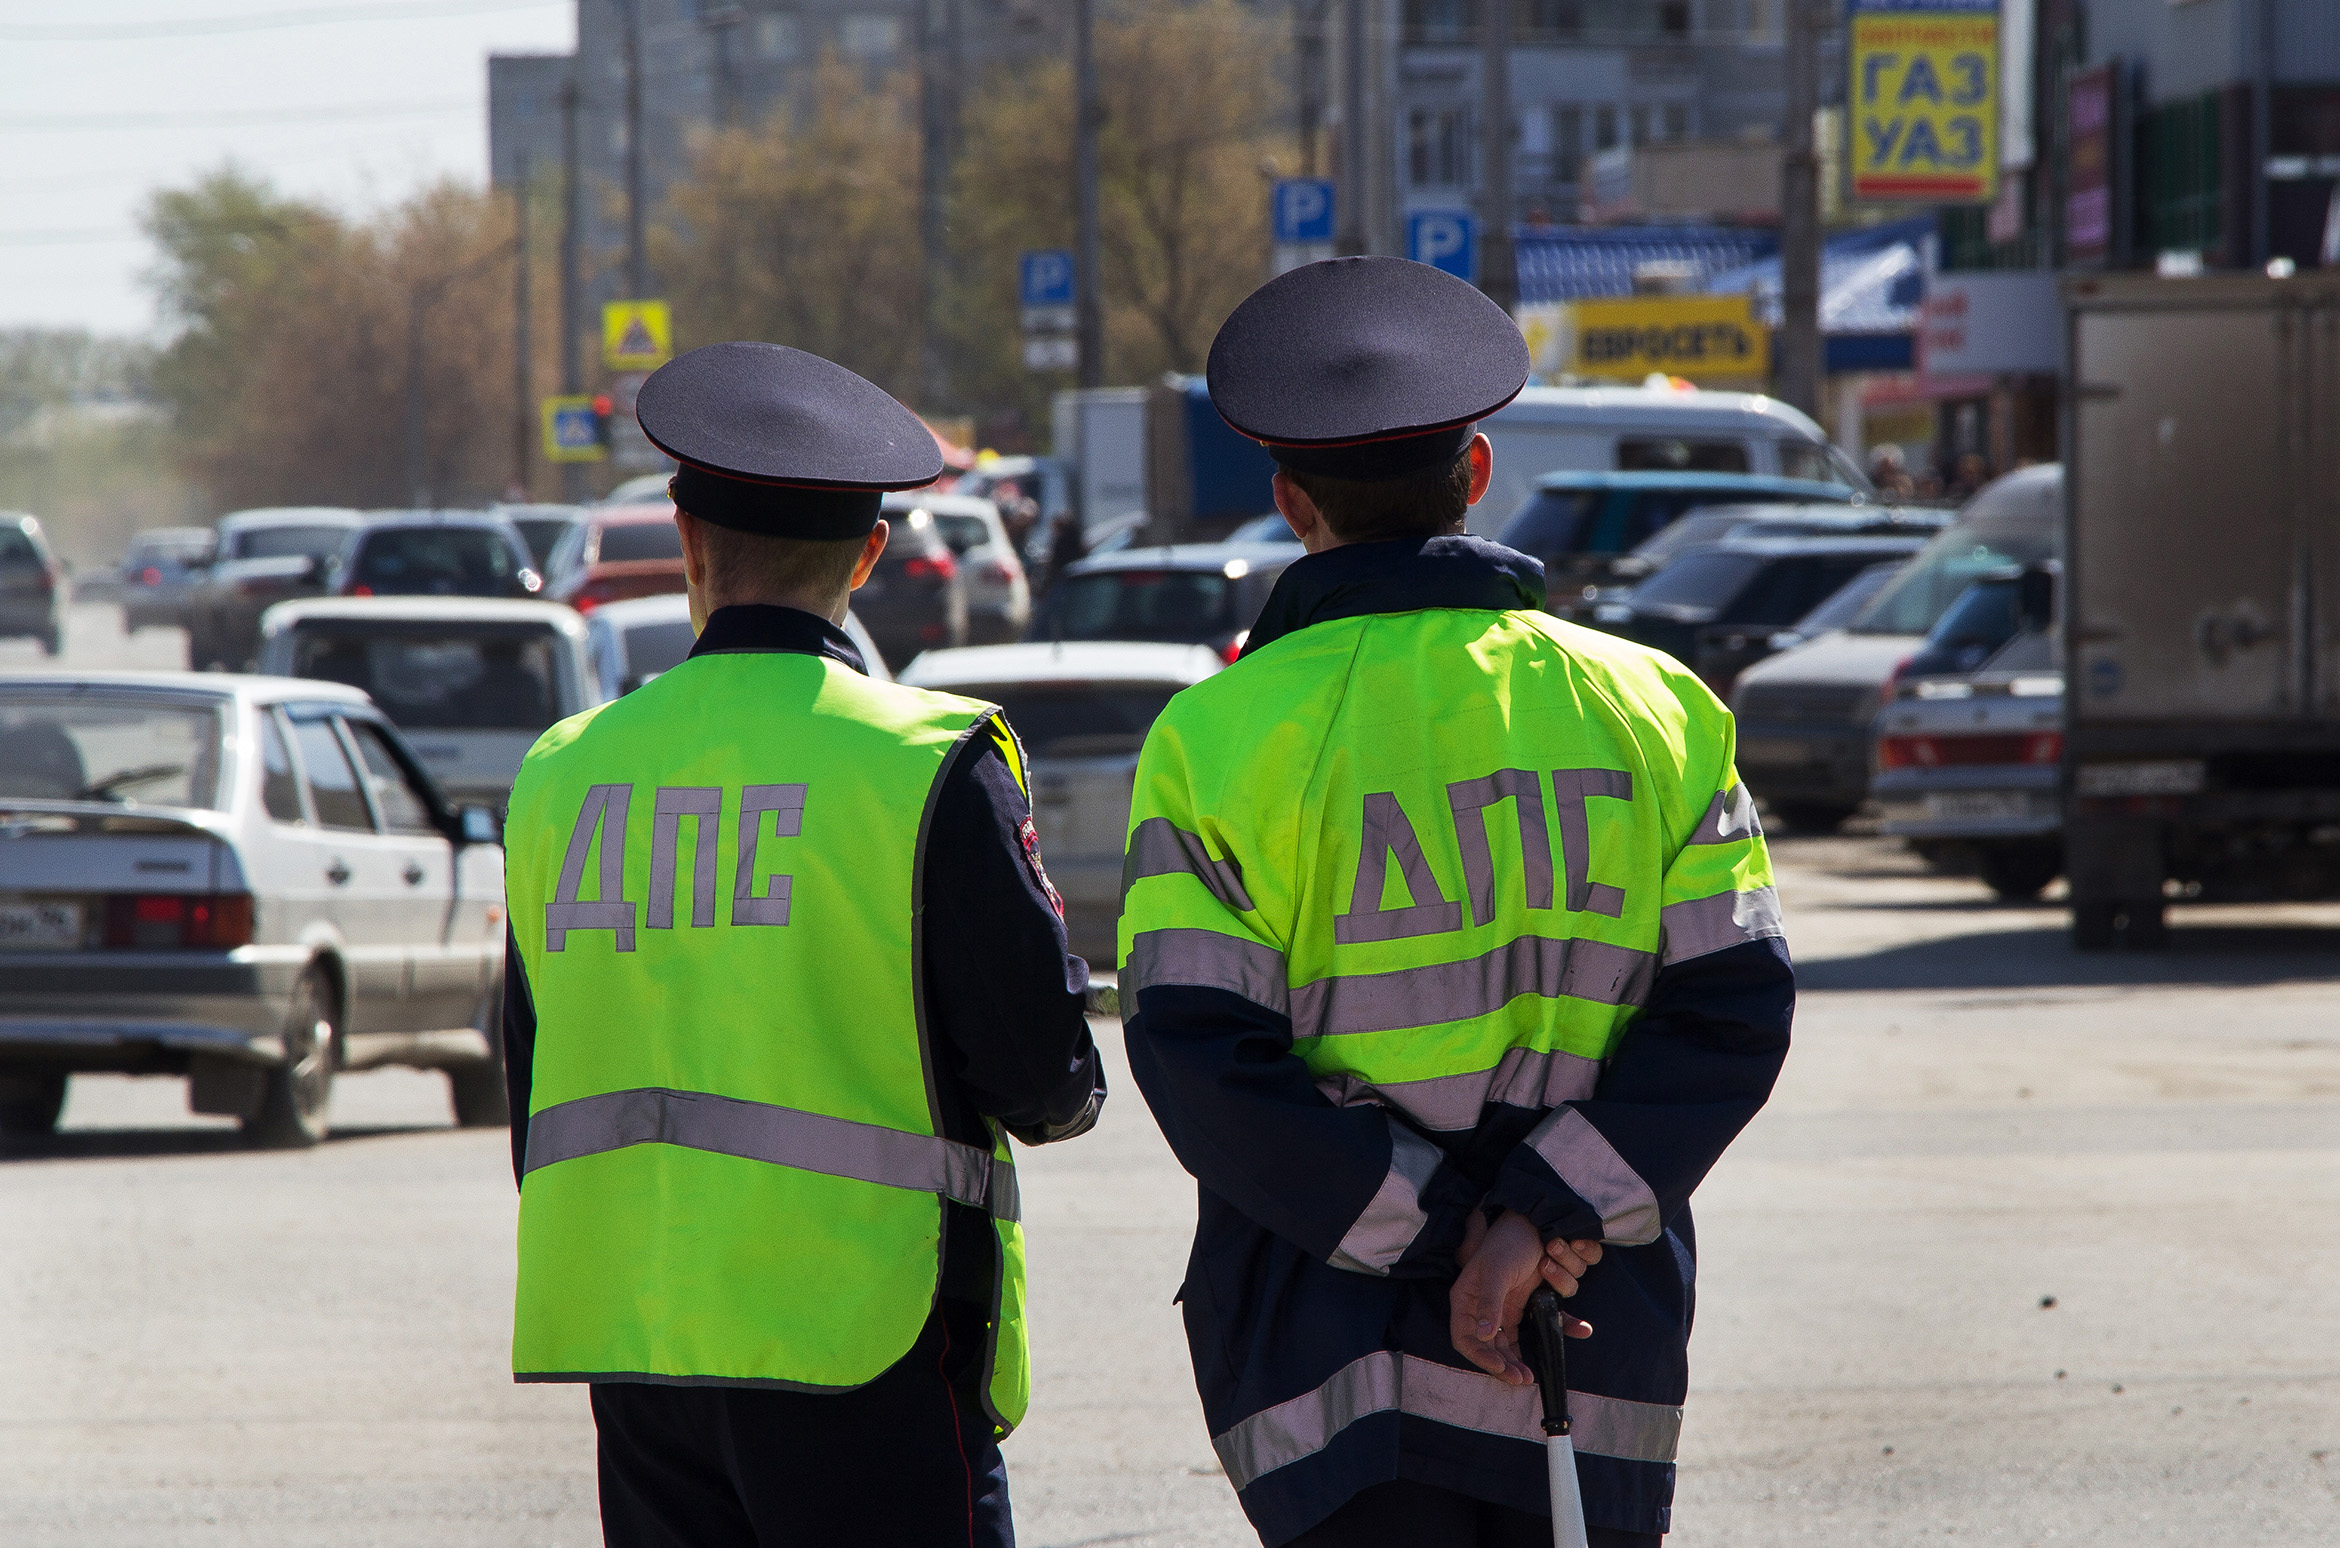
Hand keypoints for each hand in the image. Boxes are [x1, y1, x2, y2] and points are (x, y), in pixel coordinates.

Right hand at [1449, 1211, 1593, 1385]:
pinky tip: (1540, 1356)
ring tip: (1529, 1376)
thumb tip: (1485, 1334)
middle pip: (1485, 1347)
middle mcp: (1479, 1308)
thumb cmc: (1507, 1244)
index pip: (1464, 1337)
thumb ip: (1490, 1303)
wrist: (1532, 1226)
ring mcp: (1499, 1309)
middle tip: (1521, 1378)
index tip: (1500, 1366)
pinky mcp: (1517, 1308)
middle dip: (1501, 1365)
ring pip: (1504, 1345)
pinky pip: (1523, 1333)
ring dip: (1515, 1361)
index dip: (1479, 1356)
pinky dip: (1531, 1345)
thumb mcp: (1498, 1271)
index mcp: (1466, 1299)